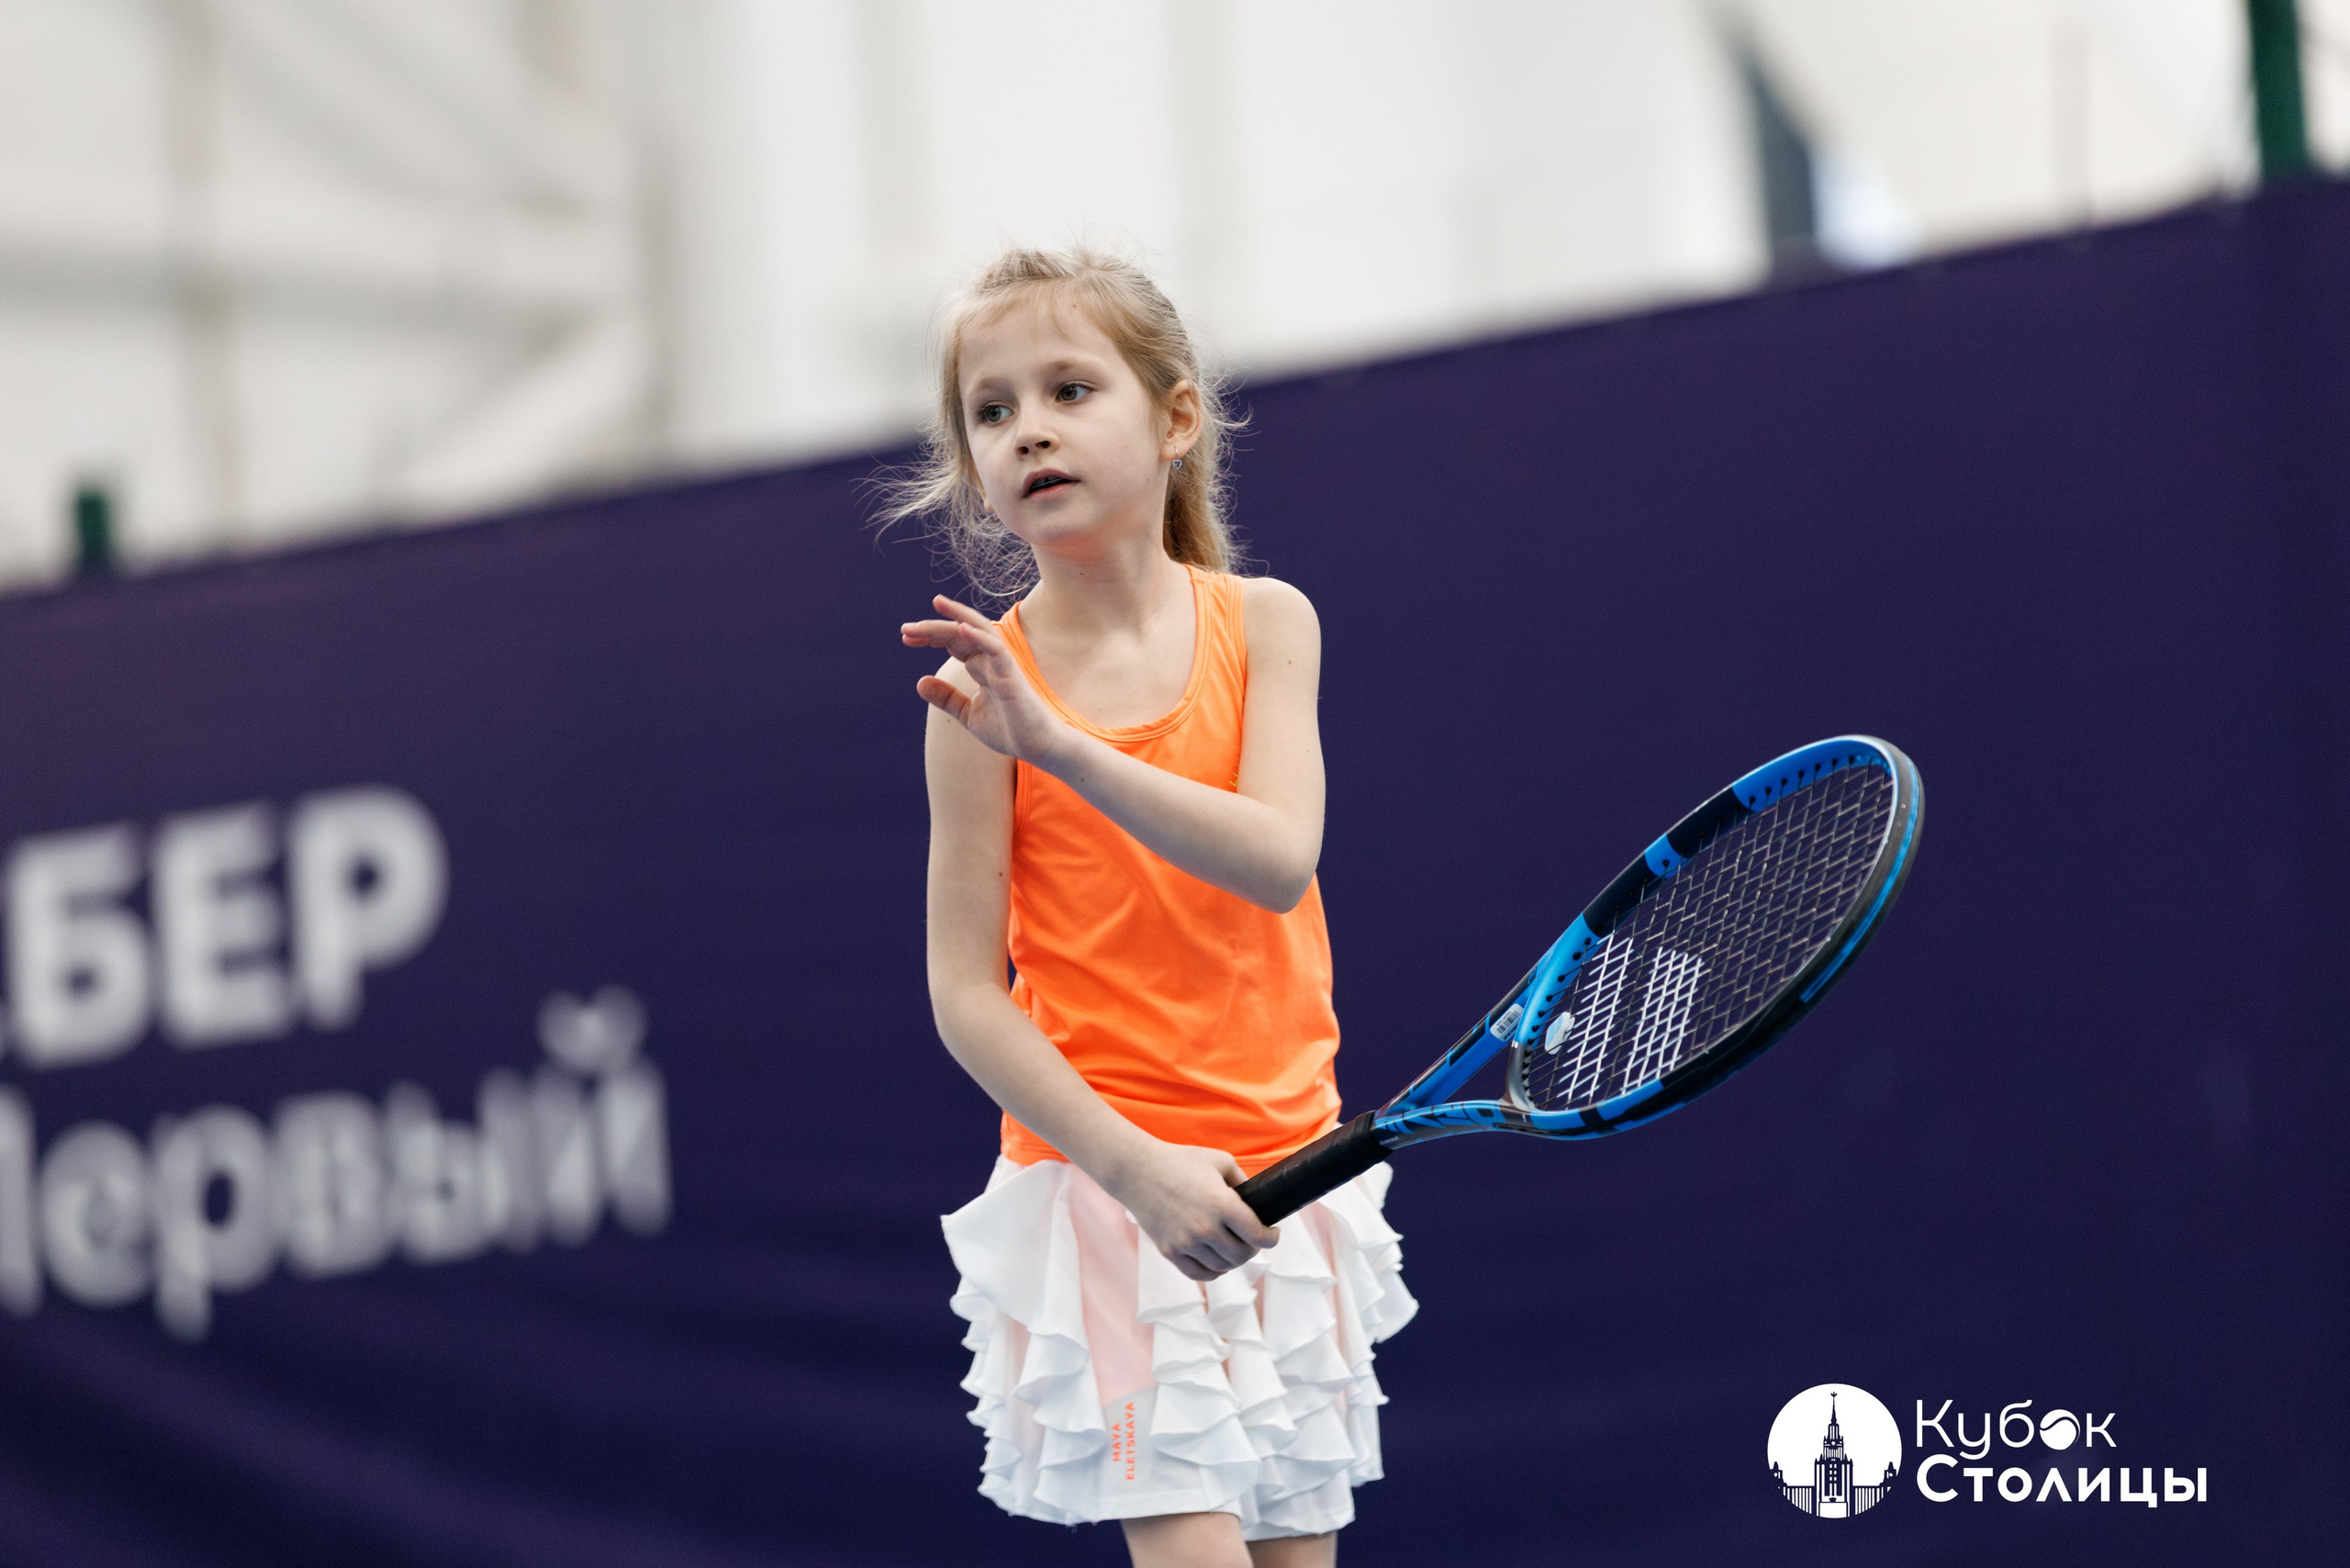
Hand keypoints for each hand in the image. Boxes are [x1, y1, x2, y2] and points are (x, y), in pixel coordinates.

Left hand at [901, 596, 1074, 765]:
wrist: (1037, 747)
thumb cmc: (1009, 730)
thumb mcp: (968, 714)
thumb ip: (946, 698)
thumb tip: (919, 681)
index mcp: (981, 666)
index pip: (953, 641)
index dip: (931, 636)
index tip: (906, 638)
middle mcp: (990, 659)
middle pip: (960, 632)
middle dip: (933, 627)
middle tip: (905, 629)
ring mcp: (1002, 664)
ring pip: (978, 631)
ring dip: (957, 617)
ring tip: (936, 605)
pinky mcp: (1011, 674)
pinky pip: (995, 649)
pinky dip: (979, 637)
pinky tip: (961, 629)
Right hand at [1100, 1139, 1281, 1281]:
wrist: (1137, 1169)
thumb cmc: (1180, 1161)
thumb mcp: (1220, 1161)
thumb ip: (1242, 1182)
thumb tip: (1258, 1202)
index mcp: (1221, 1204)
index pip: (1258, 1235)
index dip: (1271, 1239)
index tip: (1273, 1235)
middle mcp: (1205, 1228)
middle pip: (1242, 1255)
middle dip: (1252, 1248)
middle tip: (1251, 1239)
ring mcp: (1185, 1243)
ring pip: (1222, 1267)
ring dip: (1233, 1260)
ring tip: (1233, 1248)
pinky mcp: (1169, 1251)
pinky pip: (1198, 1274)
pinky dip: (1213, 1271)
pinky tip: (1216, 1261)